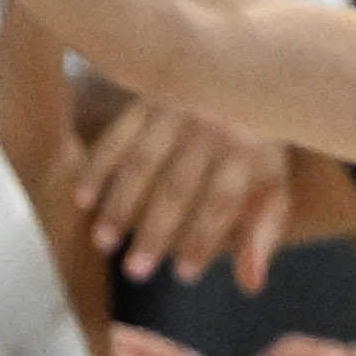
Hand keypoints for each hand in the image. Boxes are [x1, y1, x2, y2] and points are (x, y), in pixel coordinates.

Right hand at [74, 84, 298, 286]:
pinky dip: (98, 165)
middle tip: (136, 273)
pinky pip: (118, 134)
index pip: (222, 202)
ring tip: (104, 242)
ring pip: (142, 162)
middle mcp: (212, 129)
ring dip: (121, 203)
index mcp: (248, 152)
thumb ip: (263, 233)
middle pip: (178, 187)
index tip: (184, 275)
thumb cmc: (258, 144)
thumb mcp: (273, 185)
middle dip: (156, 231)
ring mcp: (177, 110)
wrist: (247, 70)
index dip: (204, 239)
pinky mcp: (147, 98)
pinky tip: (82, 198)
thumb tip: (252, 285)